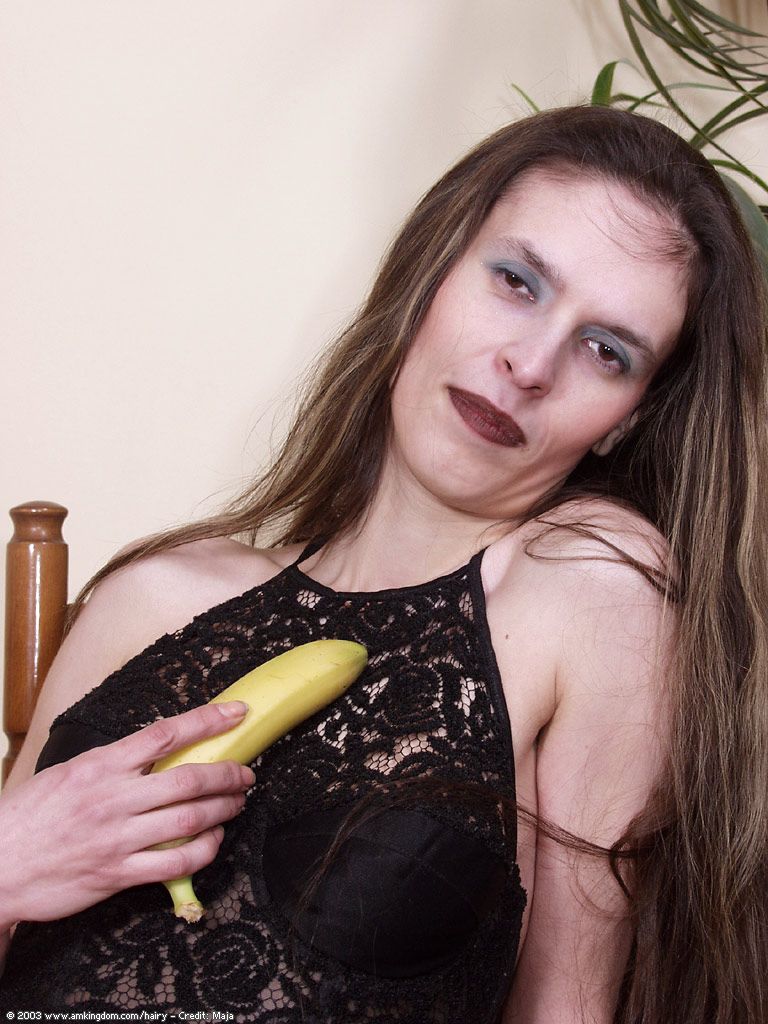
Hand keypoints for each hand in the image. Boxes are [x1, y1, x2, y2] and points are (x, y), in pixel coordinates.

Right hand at [0, 702, 254, 927]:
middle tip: (246, 773)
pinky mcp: (117, 874)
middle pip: (188, 779)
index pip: (166, 734)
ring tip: (236, 803)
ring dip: (223, 810)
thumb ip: (112, 762)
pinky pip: (174, 864)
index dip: (208, 720)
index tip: (237, 712)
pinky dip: (203, 851)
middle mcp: (113, 798)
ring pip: (189, 820)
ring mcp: (117, 838)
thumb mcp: (68, 773)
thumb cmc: (29, 816)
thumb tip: (154, 748)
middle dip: (227, 774)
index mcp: (100, 765)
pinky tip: (213, 841)